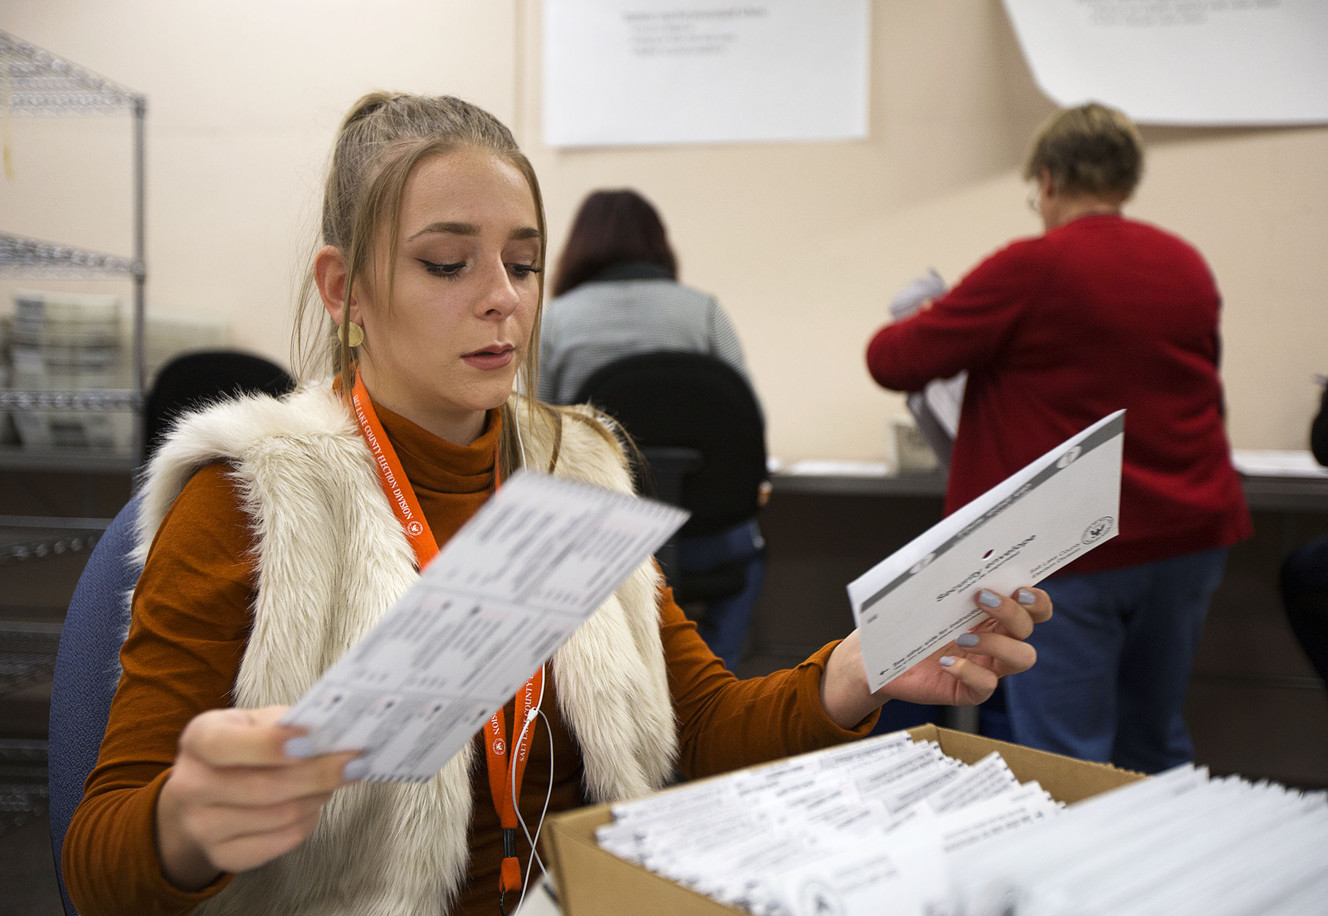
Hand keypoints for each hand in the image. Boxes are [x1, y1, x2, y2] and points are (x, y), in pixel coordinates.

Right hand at [155, 705, 364, 890]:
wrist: (207, 793)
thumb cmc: (244, 747)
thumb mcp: (257, 722)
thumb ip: (288, 724)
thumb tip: (333, 733)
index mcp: (199, 738)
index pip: (226, 745)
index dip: (269, 745)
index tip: (312, 740)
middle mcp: (190, 784)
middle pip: (262, 787)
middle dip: (317, 775)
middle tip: (353, 763)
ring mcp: (201, 826)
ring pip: (279, 815)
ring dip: (317, 796)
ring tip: (333, 782)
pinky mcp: (222, 855)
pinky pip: (280, 841)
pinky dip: (308, 821)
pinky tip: (313, 805)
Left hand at [820, 586, 1050, 728]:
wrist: (880, 657)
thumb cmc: (906, 623)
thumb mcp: (925, 598)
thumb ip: (945, 580)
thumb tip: (950, 555)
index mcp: (993, 615)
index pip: (1033, 607)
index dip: (1036, 599)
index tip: (1019, 587)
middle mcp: (997, 640)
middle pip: (1028, 628)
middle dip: (1013, 612)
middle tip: (983, 599)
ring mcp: (987, 666)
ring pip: (1022, 658)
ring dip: (997, 644)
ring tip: (962, 637)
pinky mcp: (970, 691)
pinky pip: (987, 685)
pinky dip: (969, 672)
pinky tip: (947, 663)